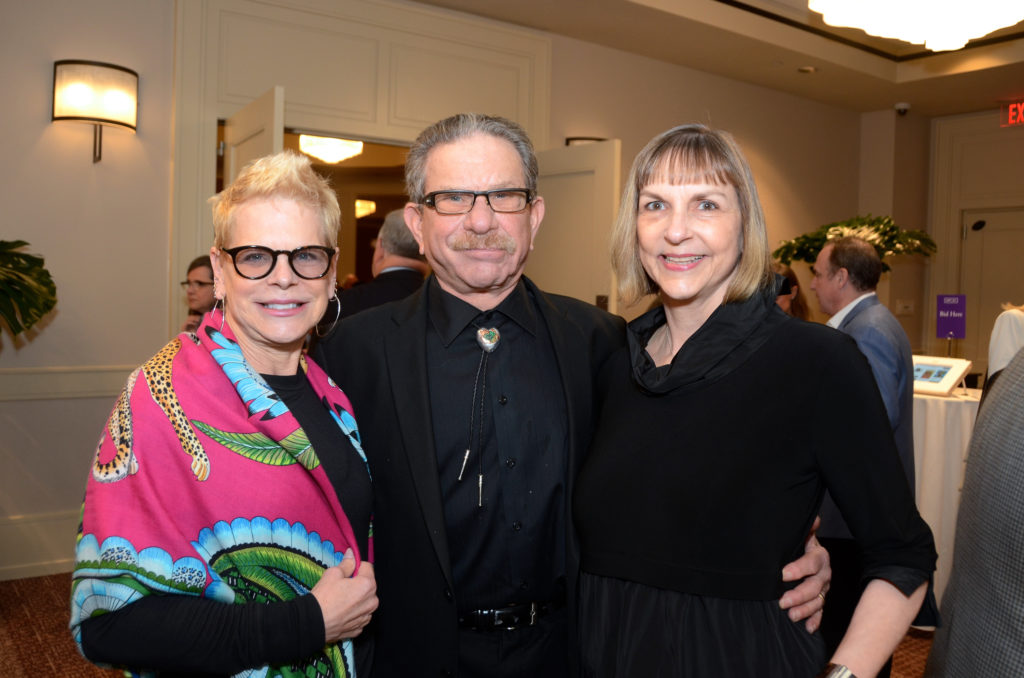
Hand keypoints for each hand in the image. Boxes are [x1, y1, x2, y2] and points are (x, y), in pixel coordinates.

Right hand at [311, 549, 377, 641]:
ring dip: (356, 599)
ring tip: (340, 600)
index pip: (367, 567)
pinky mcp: (359, 628)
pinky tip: (340, 611)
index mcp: (368, 585)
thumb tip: (352, 554)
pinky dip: (352, 613)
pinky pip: (359, 615)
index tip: (347, 570)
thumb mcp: (333, 573)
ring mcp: (366, 616)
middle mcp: (372, 601)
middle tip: (341, 586)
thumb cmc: (324, 597)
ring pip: (364, 601)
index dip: (356, 566)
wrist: (313, 623)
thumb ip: (347, 563)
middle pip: (368, 585)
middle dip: (357, 583)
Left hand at [779, 516, 830, 632]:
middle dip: (799, 595)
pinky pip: (820, 612)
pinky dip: (815, 620)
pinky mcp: (820, 599)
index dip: (798, 569)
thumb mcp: (802, 534)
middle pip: (815, 585)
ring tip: (791, 616)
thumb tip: (814, 519)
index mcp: (819, 556)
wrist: (805, 552)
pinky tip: (808, 628)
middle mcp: (824, 573)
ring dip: (805, 610)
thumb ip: (807, 529)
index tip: (782, 574)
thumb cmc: (799, 543)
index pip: (811, 563)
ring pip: (818, 601)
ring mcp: (823, 588)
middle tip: (782, 602)